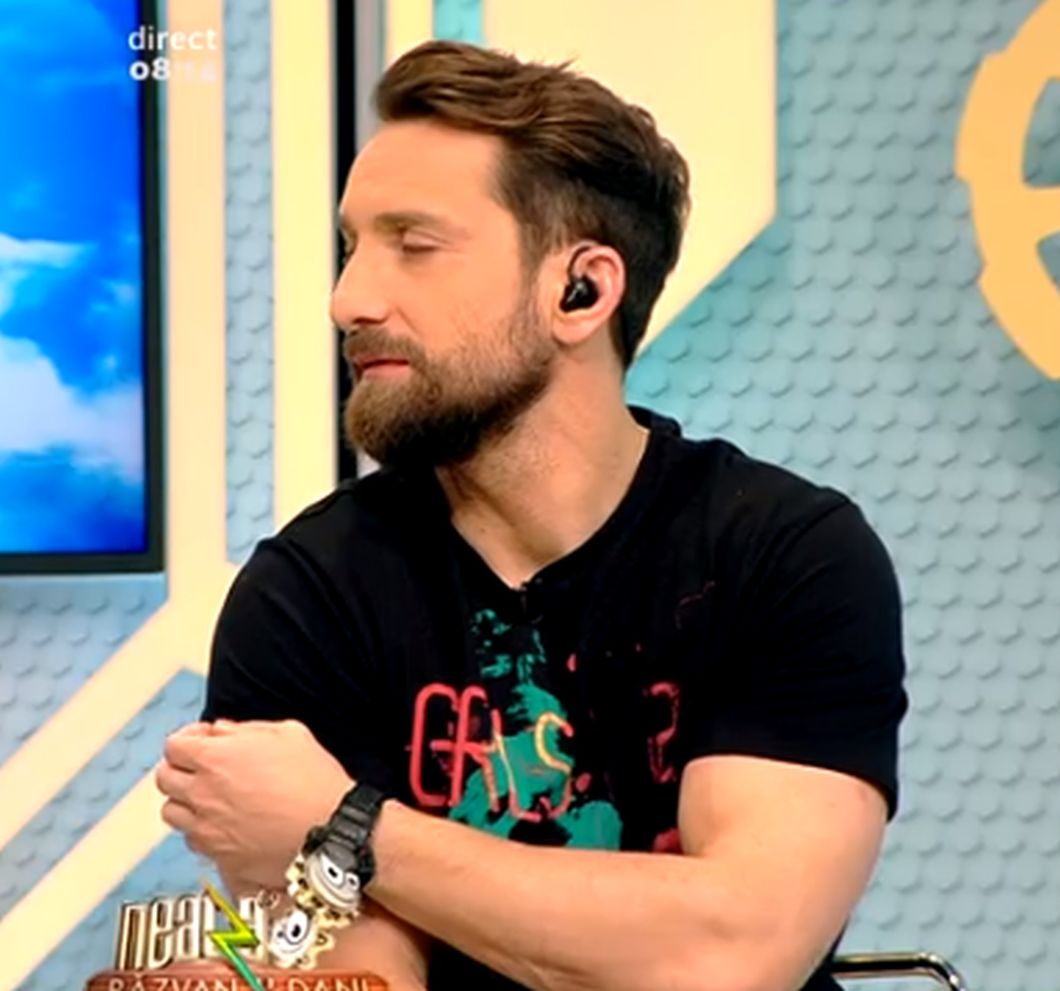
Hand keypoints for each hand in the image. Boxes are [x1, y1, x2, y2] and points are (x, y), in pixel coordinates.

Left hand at [156, 719, 353, 889]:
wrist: (329, 830)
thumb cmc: (314, 780)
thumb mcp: (288, 734)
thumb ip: (246, 729)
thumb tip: (223, 732)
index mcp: (216, 758)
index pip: (174, 745)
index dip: (188, 738)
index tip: (205, 740)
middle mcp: (202, 793)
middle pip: (164, 778)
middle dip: (180, 768)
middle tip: (203, 767)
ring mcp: (206, 828)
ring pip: (171, 812)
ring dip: (186, 801)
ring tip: (210, 798)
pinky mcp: (217, 856)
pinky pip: (192, 840)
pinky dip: (201, 829)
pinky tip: (223, 823)